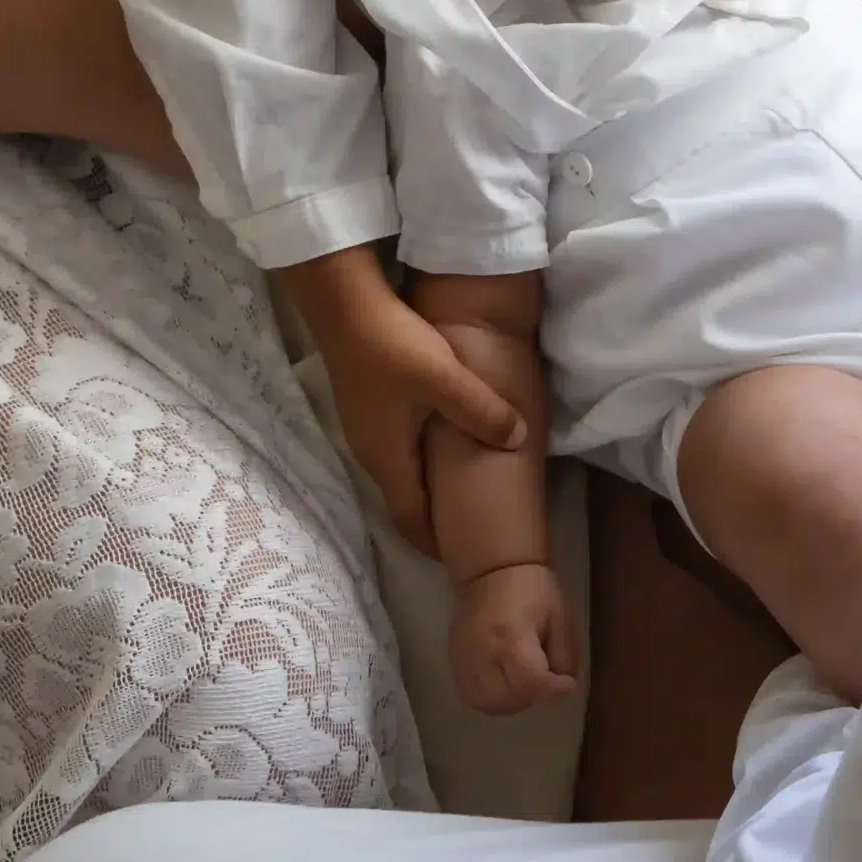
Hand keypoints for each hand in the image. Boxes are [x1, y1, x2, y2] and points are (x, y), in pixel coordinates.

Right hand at [281, 248, 526, 550]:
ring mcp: (367, 428)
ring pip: (403, 470)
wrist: (342, 303)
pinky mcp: (369, 405)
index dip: (437, 543)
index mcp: (387, 459)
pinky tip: (446, 439)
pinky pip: (399, 446)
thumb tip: (519, 441)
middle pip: (406, 499)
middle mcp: (372, 452)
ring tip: (466, 486)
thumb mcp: (444, 378)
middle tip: (474, 525)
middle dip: (436, 518)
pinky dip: (423, 456)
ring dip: (430, 484)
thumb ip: (482, 411)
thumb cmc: (390, 346)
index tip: (467, 558)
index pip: (411, 521)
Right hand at [449, 561, 579, 713]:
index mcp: (511, 634)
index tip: (566, 683)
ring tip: (523, 682)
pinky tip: (504, 682)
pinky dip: (491, 699)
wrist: (490, 572)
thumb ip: (564, 657)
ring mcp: (464, 659)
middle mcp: (483, 651)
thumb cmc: (531, 590)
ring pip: (486, 703)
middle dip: (530, 697)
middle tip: (542, 680)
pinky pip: (472, 695)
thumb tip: (562, 691)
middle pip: (506, 699)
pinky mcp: (454, 662)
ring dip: (510, 702)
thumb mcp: (559, 616)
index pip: (529, 681)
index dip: (552, 689)